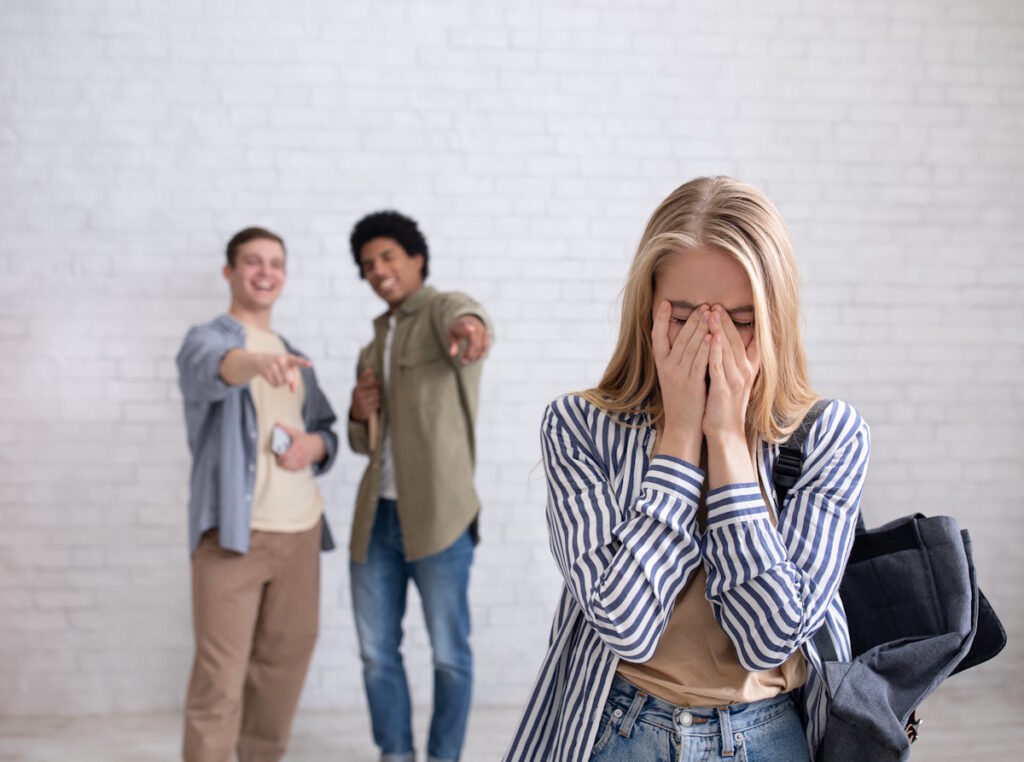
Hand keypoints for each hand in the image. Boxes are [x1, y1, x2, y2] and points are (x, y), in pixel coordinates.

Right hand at [254, 353, 310, 392]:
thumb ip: (295, 378)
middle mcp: (281, 360)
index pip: (297, 361)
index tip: (310, 364)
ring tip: (277, 374)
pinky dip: (276, 384)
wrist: (261, 360)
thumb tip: (293, 391)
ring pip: (282, 383)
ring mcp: (272, 366)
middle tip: (284, 373)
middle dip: (288, 380)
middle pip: (289, 379)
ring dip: (281, 382)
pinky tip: (272, 376)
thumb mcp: (289, 367)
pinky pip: (276, 385)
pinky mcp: (266, 373)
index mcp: (289, 358)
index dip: (303, 363)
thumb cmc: (280, 364)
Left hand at [274, 422, 324, 470]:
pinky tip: (287, 464)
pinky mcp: (303, 465)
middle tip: (278, 458)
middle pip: (287, 463)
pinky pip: (294, 470)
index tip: (277, 454)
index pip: (286, 456)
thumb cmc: (305, 439)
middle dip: (280, 462)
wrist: (317, 446)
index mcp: (298, 446)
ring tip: (282, 461)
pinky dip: (289, 468)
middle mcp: (301, 455)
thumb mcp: (296, 433)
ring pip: (290, 468)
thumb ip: (286, 428)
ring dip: (284, 465)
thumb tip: (277, 423)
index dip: (279, 457)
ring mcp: (303, 461)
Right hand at [350, 366, 379, 421]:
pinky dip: (377, 404)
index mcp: (357, 388)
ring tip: (375, 398)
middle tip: (377, 392)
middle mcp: (358, 396)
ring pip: (377, 398)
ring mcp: (362, 404)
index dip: (376, 383)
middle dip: (378, 391)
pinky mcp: (366, 410)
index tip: (379, 383)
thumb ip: (364, 377)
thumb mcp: (359, 387)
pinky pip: (376, 405)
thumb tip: (369, 368)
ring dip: (378, 398)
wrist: (355, 412)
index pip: (370, 383)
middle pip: (375, 391)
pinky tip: (373, 404)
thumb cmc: (359, 396)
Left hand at [447, 315, 488, 363]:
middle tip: (463, 361)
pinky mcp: (486, 336)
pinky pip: (485, 347)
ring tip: (466, 360)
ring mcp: (482, 331)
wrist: (470, 320)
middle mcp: (475, 326)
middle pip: (475, 342)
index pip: (466, 326)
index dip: (468, 328)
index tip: (471, 329)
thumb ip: (452, 344)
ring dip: (475, 356)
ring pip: (481, 347)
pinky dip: (480, 354)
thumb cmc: (458, 330)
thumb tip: (452, 354)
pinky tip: (472, 358)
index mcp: (464, 324)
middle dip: (470, 354)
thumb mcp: (452, 335)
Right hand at [651, 301, 711, 462]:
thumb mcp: (674, 377)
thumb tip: (686, 338)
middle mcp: (667, 368)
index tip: (666, 302)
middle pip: (679, 338)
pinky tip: (712, 336)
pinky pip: (699, 362)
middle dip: (691, 319)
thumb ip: (678, 358)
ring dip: (700, 328)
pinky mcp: (691, 385)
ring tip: (709, 312)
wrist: (682, 427)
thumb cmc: (682, 401)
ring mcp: (678, 376)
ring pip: (690, 346)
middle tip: (703, 305)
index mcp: (661, 365)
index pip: (657, 337)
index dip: (661, 319)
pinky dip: (705, 348)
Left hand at [703, 306, 759, 441]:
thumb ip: (731, 362)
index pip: (744, 340)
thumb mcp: (732, 380)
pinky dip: (716, 350)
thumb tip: (724, 344)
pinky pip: (719, 365)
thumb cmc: (725, 405)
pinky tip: (712, 337)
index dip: (734, 323)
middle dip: (725, 321)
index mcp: (747, 368)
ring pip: (727, 349)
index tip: (723, 308)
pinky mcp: (724, 389)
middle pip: (735, 340)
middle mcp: (744, 372)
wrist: (725, 431)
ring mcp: (735, 380)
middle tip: (715, 305)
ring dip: (720, 329)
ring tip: (712, 312)